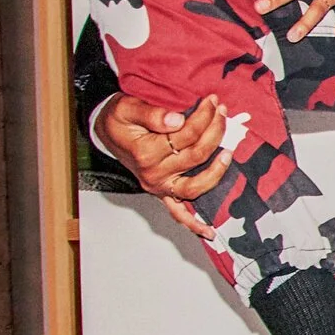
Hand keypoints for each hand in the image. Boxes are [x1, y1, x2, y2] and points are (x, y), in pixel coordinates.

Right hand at [96, 94, 230, 232]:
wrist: (106, 132)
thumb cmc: (118, 120)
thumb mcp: (127, 108)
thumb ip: (151, 114)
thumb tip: (177, 119)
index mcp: (146, 152)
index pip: (187, 134)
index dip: (204, 116)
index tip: (213, 102)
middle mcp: (153, 174)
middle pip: (196, 155)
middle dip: (215, 131)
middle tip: (222, 112)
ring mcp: (158, 187)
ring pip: (196, 185)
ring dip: (217, 171)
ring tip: (229, 152)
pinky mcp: (161, 193)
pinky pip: (178, 213)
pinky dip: (193, 224)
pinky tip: (210, 232)